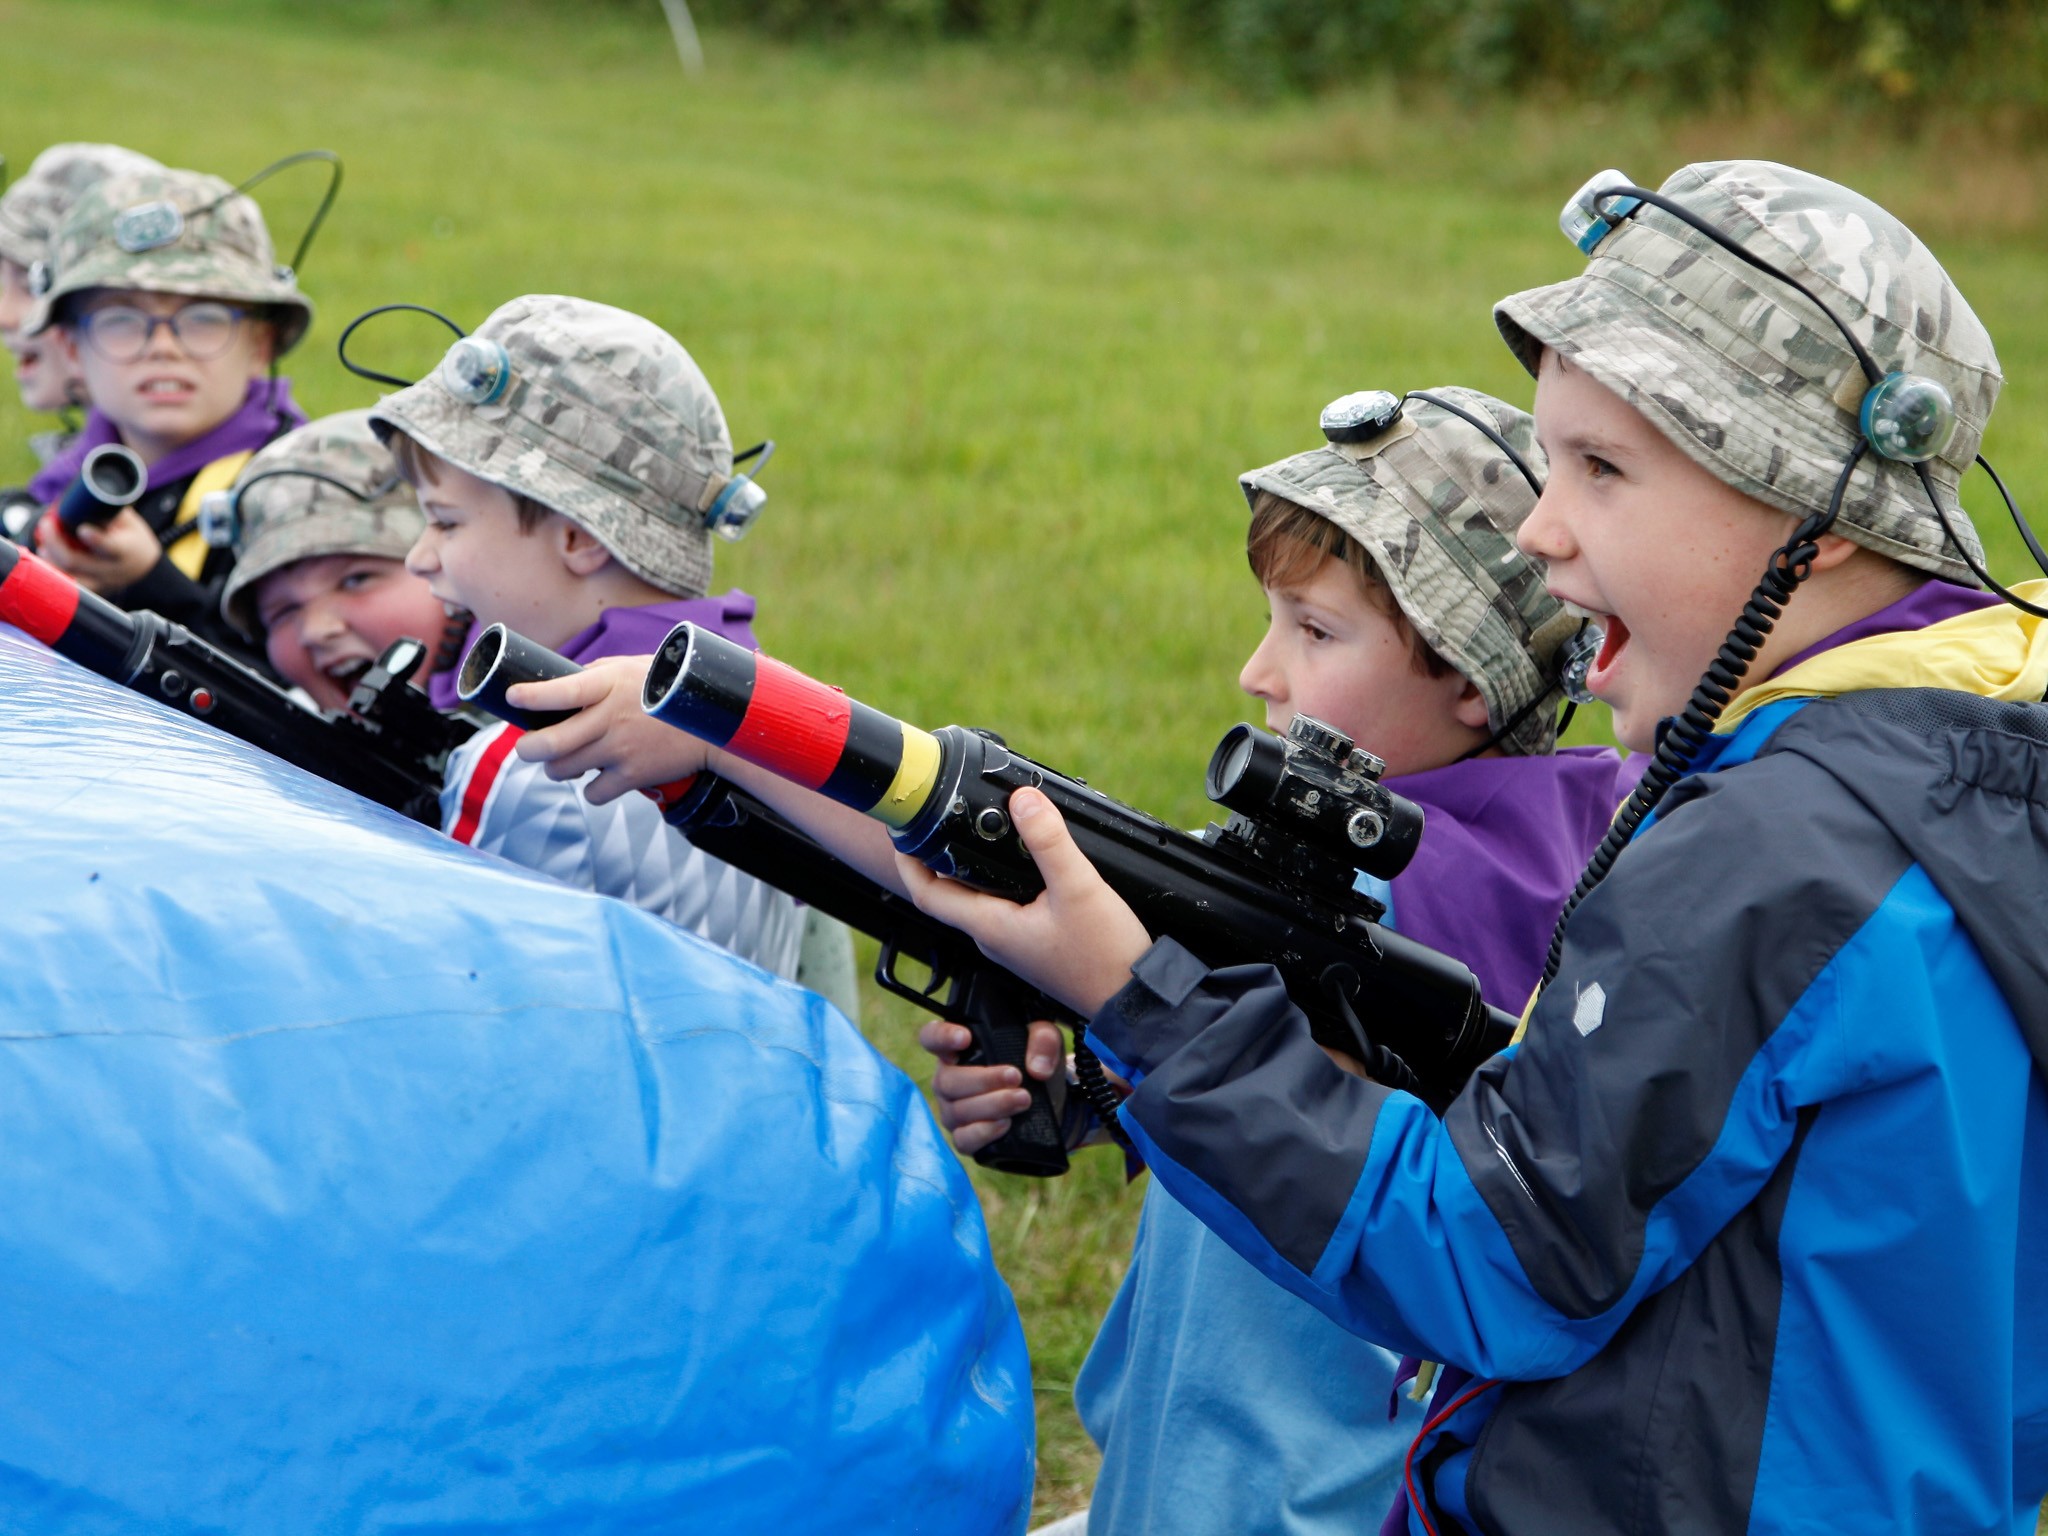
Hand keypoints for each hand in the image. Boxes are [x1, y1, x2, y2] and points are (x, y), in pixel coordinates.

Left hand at [37, 507, 161, 592]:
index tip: (83, 529)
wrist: (144, 565)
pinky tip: (48, 558)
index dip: (96, 539)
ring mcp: (102, 583)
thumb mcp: (128, 520)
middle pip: (76, 561)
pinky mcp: (92, 590)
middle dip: (55, 542)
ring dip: (49, 559)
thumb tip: (79, 498)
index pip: (111, 547)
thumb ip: (105, 511)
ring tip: (44, 546)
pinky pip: (66, 585)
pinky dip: (52, 571)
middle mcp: (114, 570)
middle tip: (46, 524)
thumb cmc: (133, 537)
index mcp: (127, 550)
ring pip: (66, 577)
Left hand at [508, 655, 708, 804]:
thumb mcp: (630, 667)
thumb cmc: (668, 689)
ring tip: (564, 761)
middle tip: (527, 747)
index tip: (513, 697)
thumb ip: (594, 675)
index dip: (530, 697)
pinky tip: (598, 777)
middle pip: (548, 744)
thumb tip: (558, 682)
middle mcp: (610, 718)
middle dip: (527, 749)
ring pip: (561, 770)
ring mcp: (621, 750)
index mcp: (608, 685)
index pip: (561, 691)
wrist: (713, 726)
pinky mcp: (633, 776)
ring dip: (556, 768)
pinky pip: (593, 794)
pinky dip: (591, 789)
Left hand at [896, 786, 1151, 1016]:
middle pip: (949, 893)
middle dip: (939, 855)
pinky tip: (1021, 861)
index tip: (903, 830)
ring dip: (971, 866)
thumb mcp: (1079, 888)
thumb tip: (1022, 799)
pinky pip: (1004, 906)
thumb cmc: (1106, 956)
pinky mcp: (1035, 943)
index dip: (908, 860)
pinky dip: (1000, 879)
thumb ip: (1049, 841)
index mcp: (991, 927)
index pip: (927, 893)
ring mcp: (1014, 943)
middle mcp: (994, 938)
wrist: (1135, 1001)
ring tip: (978, 829)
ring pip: (978, 898)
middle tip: (941, 817)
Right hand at [917, 1019, 1063, 1154]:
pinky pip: (963, 1140)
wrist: (1048, 1100)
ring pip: (958, 1110)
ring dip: (993, 1105)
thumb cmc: (1033, 1061)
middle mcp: (948, 1079)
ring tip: (1023, 1099)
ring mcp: (953, 1110)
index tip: (965, 1038)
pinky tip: (1006, 1124)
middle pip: (946, 1080)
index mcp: (958, 1049)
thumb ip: (1043, 1040)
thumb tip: (1037, 1068)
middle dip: (983, 1080)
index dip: (941, 1036)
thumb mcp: (1044, 1040)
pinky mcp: (965, 1137)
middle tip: (1015, 1076)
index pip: (932, 1037)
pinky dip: (985, 1132)